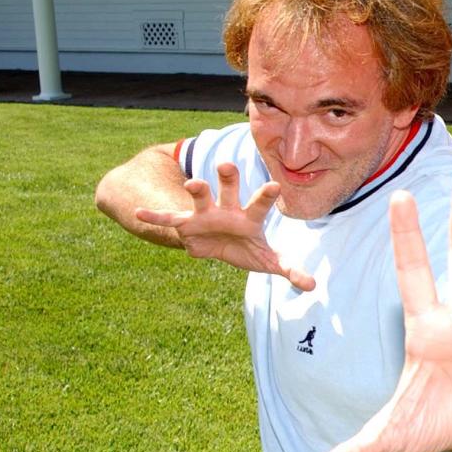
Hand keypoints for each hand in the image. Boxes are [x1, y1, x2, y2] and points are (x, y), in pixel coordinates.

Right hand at [134, 162, 314, 289]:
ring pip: (200, 198)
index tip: (276, 185)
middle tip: (227, 165)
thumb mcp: (268, 260)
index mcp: (250, 216)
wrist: (219, 245)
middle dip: (228, 177)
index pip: (261, 204)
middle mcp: (227, 209)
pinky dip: (155, 216)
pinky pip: (170, 219)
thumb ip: (290, 269)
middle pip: (229, 189)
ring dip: (197, 189)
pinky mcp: (187, 224)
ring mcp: (206, 214)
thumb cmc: (247, 247)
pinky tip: (138, 212)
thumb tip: (313, 286)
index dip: (267, 196)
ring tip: (192, 183)